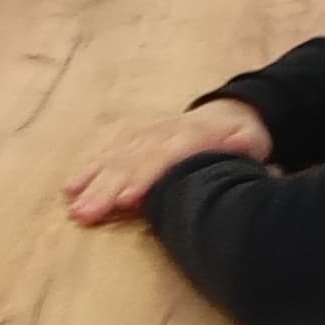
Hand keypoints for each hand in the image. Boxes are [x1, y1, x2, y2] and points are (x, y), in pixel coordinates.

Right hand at [65, 99, 274, 222]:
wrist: (234, 111)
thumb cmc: (244, 139)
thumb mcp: (252, 143)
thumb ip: (244, 149)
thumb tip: (247, 148)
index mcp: (191, 136)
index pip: (163, 158)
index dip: (144, 179)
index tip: (125, 201)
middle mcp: (162, 132)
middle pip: (130, 160)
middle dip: (106, 188)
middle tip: (84, 214)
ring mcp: (147, 133)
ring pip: (115, 156)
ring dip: (92, 180)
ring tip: (72, 204)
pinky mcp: (137, 137)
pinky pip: (110, 150)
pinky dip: (91, 167)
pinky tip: (72, 185)